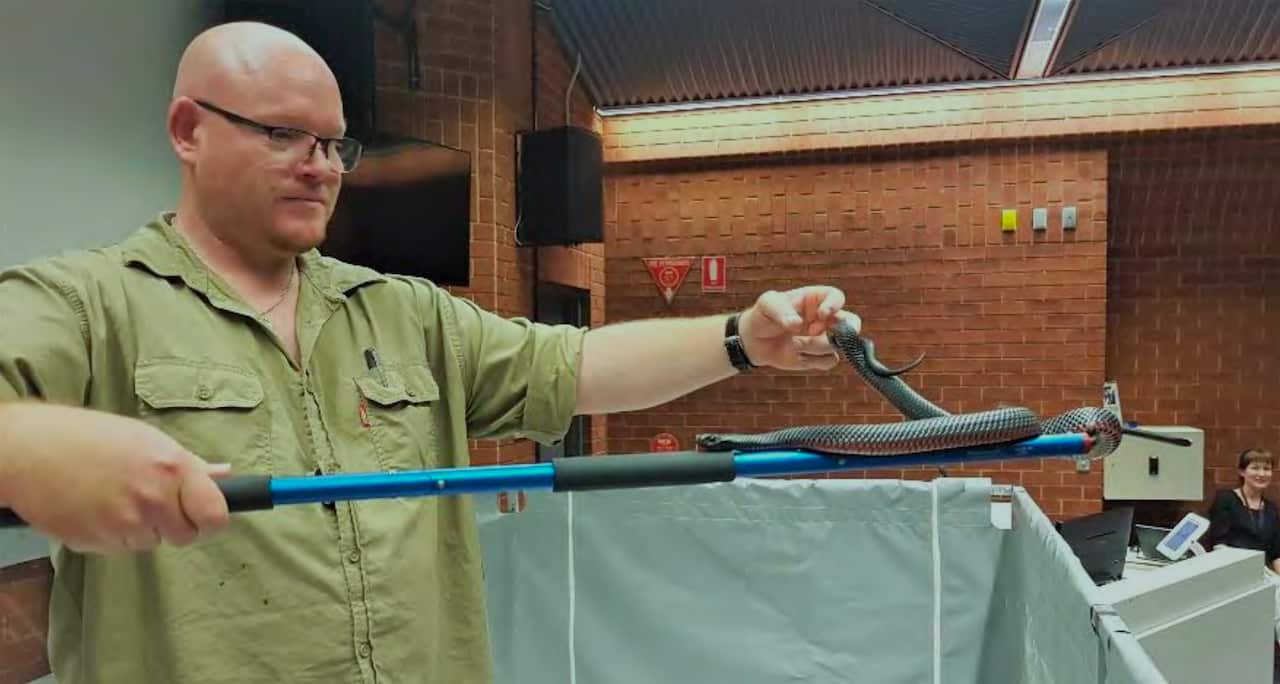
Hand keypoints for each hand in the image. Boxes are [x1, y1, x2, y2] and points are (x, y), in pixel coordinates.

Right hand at [0, 403, 231, 553]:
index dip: (213, 520)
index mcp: (171, 468)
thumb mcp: (146, 439)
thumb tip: (225, 476)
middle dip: (174, 524)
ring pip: (150, 542)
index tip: (206, 517)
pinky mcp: (97, 542)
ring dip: (140, 527)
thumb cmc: (88, 437)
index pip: (215, 516)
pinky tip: (95, 507)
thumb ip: (188, 464)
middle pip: (185, 536)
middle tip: (151, 502)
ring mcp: (124, 523)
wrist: (28, 451)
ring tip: (114, 496)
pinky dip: (112, 534)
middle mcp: (152, 499)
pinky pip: (119, 547)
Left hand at [737, 285, 860, 370]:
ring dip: (815, 347)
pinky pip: (828, 361)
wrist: (754, 340)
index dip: (834, 305)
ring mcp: (825, 338)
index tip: (822, 314)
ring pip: (837, 346)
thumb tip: (796, 324)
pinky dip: (813, 361)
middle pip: (851, 323)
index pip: (836, 297)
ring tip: (793, 344)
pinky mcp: (819, 357)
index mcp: (816, 299)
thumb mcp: (767, 304)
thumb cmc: (764, 315)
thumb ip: (781, 311)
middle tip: (827, 336)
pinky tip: (796, 355)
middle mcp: (826, 318)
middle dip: (846, 332)